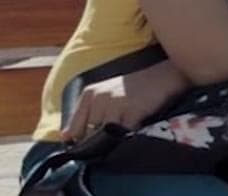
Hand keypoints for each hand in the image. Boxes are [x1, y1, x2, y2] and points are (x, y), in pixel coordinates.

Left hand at [62, 61, 187, 142]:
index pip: (75, 127)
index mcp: (89, 94)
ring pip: (105, 135)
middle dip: (94, 145)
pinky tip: (128, 140)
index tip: (83, 150)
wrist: (162, 76)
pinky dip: (125, 140)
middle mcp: (100, 98)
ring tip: (114, 148)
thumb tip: (65, 136)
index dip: (78, 141)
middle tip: (100, 152)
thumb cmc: (133, 87)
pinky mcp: (133, 111)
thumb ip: (84, 114)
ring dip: (108, 144)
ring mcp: (116, 104)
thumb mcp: (103, 95)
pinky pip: (124, 133)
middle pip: (89, 133)